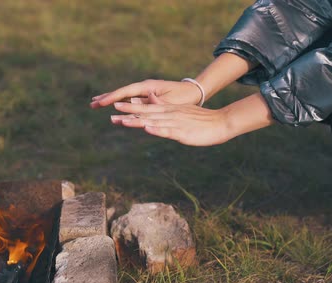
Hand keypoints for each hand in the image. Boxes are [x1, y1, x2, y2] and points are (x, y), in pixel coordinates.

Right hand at [90, 79, 203, 107]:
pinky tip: (113, 106)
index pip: (126, 92)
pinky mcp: (147, 97)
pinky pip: (130, 101)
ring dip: (111, 100)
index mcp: (148, 87)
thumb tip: (134, 100)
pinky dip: (120, 103)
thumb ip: (152, 101)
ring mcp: (145, 92)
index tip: (101, 102)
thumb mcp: (170, 100)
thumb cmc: (184, 97)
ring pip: (124, 97)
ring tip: (96, 104)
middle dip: (107, 98)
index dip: (112, 98)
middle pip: (122, 93)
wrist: (194, 92)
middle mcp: (144, 88)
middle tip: (92, 104)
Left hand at [110, 100, 233, 146]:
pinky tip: (147, 129)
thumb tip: (150, 100)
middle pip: (145, 114)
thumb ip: (164, 106)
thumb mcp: (180, 111)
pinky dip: (157, 129)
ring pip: (153, 122)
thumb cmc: (201, 120)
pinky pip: (168, 131)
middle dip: (128, 114)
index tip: (114, 108)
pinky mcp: (183, 132)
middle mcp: (169, 114)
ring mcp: (175, 123)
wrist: (221, 122)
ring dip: (137, 122)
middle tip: (110, 114)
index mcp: (168, 110)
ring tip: (122, 121)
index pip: (146, 109)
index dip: (130, 109)